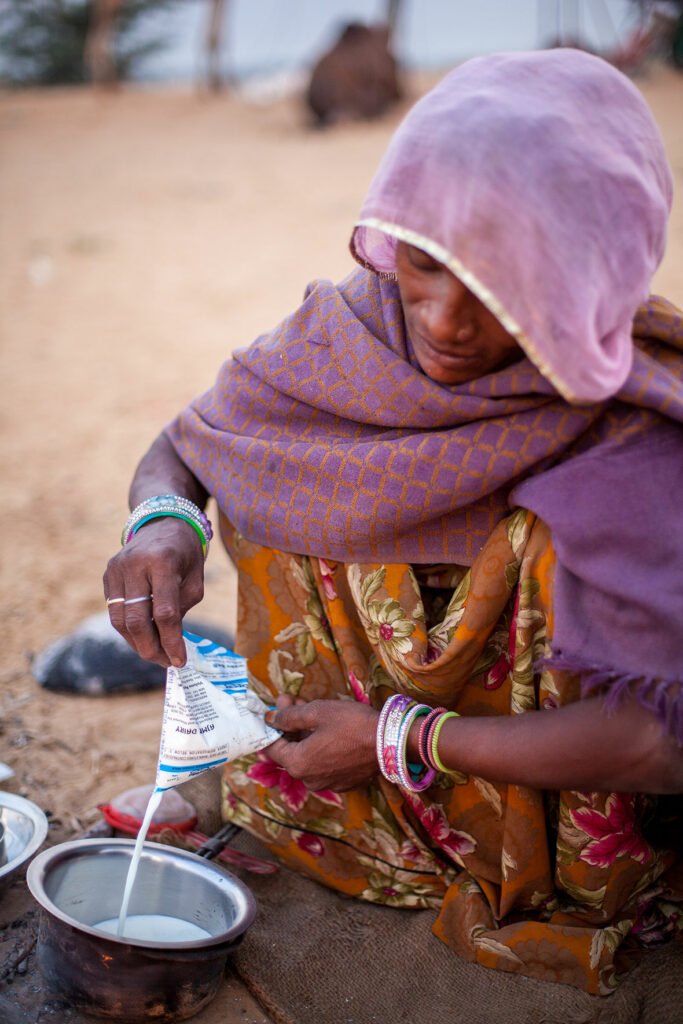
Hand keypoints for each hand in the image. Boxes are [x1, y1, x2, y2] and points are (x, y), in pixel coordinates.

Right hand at [103, 517, 204, 667]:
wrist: (162, 521)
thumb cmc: (185, 552)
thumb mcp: (196, 578)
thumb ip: (182, 608)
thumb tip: (169, 642)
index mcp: (163, 562)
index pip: (164, 612)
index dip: (171, 641)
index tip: (179, 661)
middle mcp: (134, 564)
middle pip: (136, 620)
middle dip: (150, 648)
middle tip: (165, 663)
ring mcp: (116, 568)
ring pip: (119, 619)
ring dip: (136, 643)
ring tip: (155, 654)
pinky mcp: (107, 574)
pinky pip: (114, 610)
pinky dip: (128, 628)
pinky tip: (144, 636)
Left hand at [264, 698, 379, 791]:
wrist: (390, 742)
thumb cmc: (352, 724)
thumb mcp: (317, 712)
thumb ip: (288, 716)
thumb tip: (270, 718)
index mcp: (298, 764)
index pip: (272, 747)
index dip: (272, 724)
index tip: (277, 706)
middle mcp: (309, 780)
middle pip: (291, 751)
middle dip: (291, 725)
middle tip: (296, 701)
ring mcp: (328, 783)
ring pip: (308, 757)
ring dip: (307, 735)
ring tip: (314, 711)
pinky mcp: (344, 782)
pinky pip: (325, 764)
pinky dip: (322, 748)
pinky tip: (331, 731)